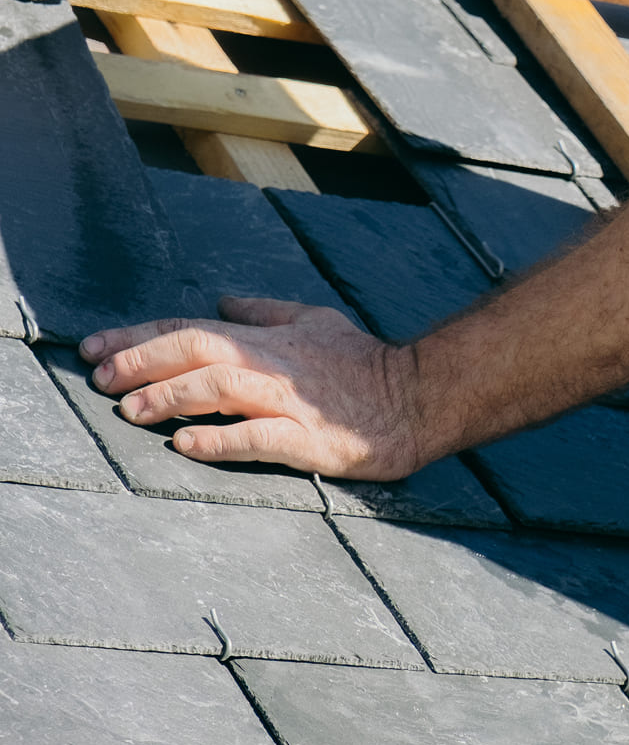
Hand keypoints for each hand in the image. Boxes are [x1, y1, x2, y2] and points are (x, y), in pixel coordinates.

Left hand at [80, 297, 426, 479]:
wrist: (419, 396)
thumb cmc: (365, 363)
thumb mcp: (315, 322)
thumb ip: (266, 312)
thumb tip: (223, 300)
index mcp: (268, 338)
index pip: (192, 329)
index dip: (139, 337)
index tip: (94, 349)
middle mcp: (273, 364)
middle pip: (198, 352)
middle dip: (142, 361)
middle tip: (100, 378)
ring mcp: (291, 401)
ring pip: (221, 388)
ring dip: (171, 396)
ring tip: (132, 411)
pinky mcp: (311, 438)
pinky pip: (260, 437)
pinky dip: (221, 439)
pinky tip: (188, 445)